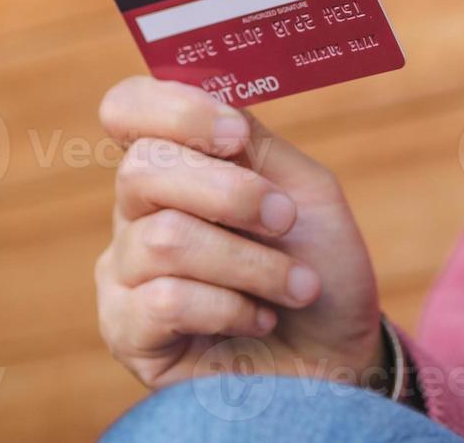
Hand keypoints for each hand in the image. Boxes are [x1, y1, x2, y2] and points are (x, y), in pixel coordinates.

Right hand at [94, 77, 384, 388]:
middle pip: (142, 169)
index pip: (128, 108)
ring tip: (296, 286)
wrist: (338, 355)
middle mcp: (138, 210)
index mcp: (178, 163)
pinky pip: (163, 301)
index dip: (173, 109)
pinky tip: (259, 319)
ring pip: (164, 239)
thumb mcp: (305, 192)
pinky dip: (231, 308)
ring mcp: (125, 271)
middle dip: (232, 194)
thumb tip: (217, 108)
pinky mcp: (125, 331)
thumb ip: (255, 145)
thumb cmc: (321, 269)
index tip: (234, 135)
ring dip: (251, 264)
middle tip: (285, 220)